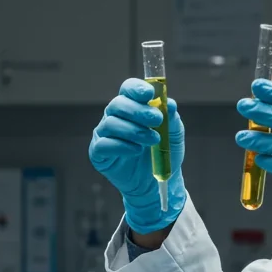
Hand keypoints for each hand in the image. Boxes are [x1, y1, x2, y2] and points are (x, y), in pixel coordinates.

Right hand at [89, 78, 186, 233]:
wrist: (156, 182)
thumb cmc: (161, 153)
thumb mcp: (173, 135)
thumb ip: (172, 119)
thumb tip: (170, 105)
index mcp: (131, 106)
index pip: (127, 89)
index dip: (136, 88)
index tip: (150, 93)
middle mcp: (115, 117)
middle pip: (118, 104)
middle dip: (138, 110)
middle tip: (157, 120)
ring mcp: (104, 134)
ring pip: (111, 123)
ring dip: (134, 131)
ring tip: (153, 140)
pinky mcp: (98, 152)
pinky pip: (104, 144)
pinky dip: (122, 146)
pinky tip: (137, 151)